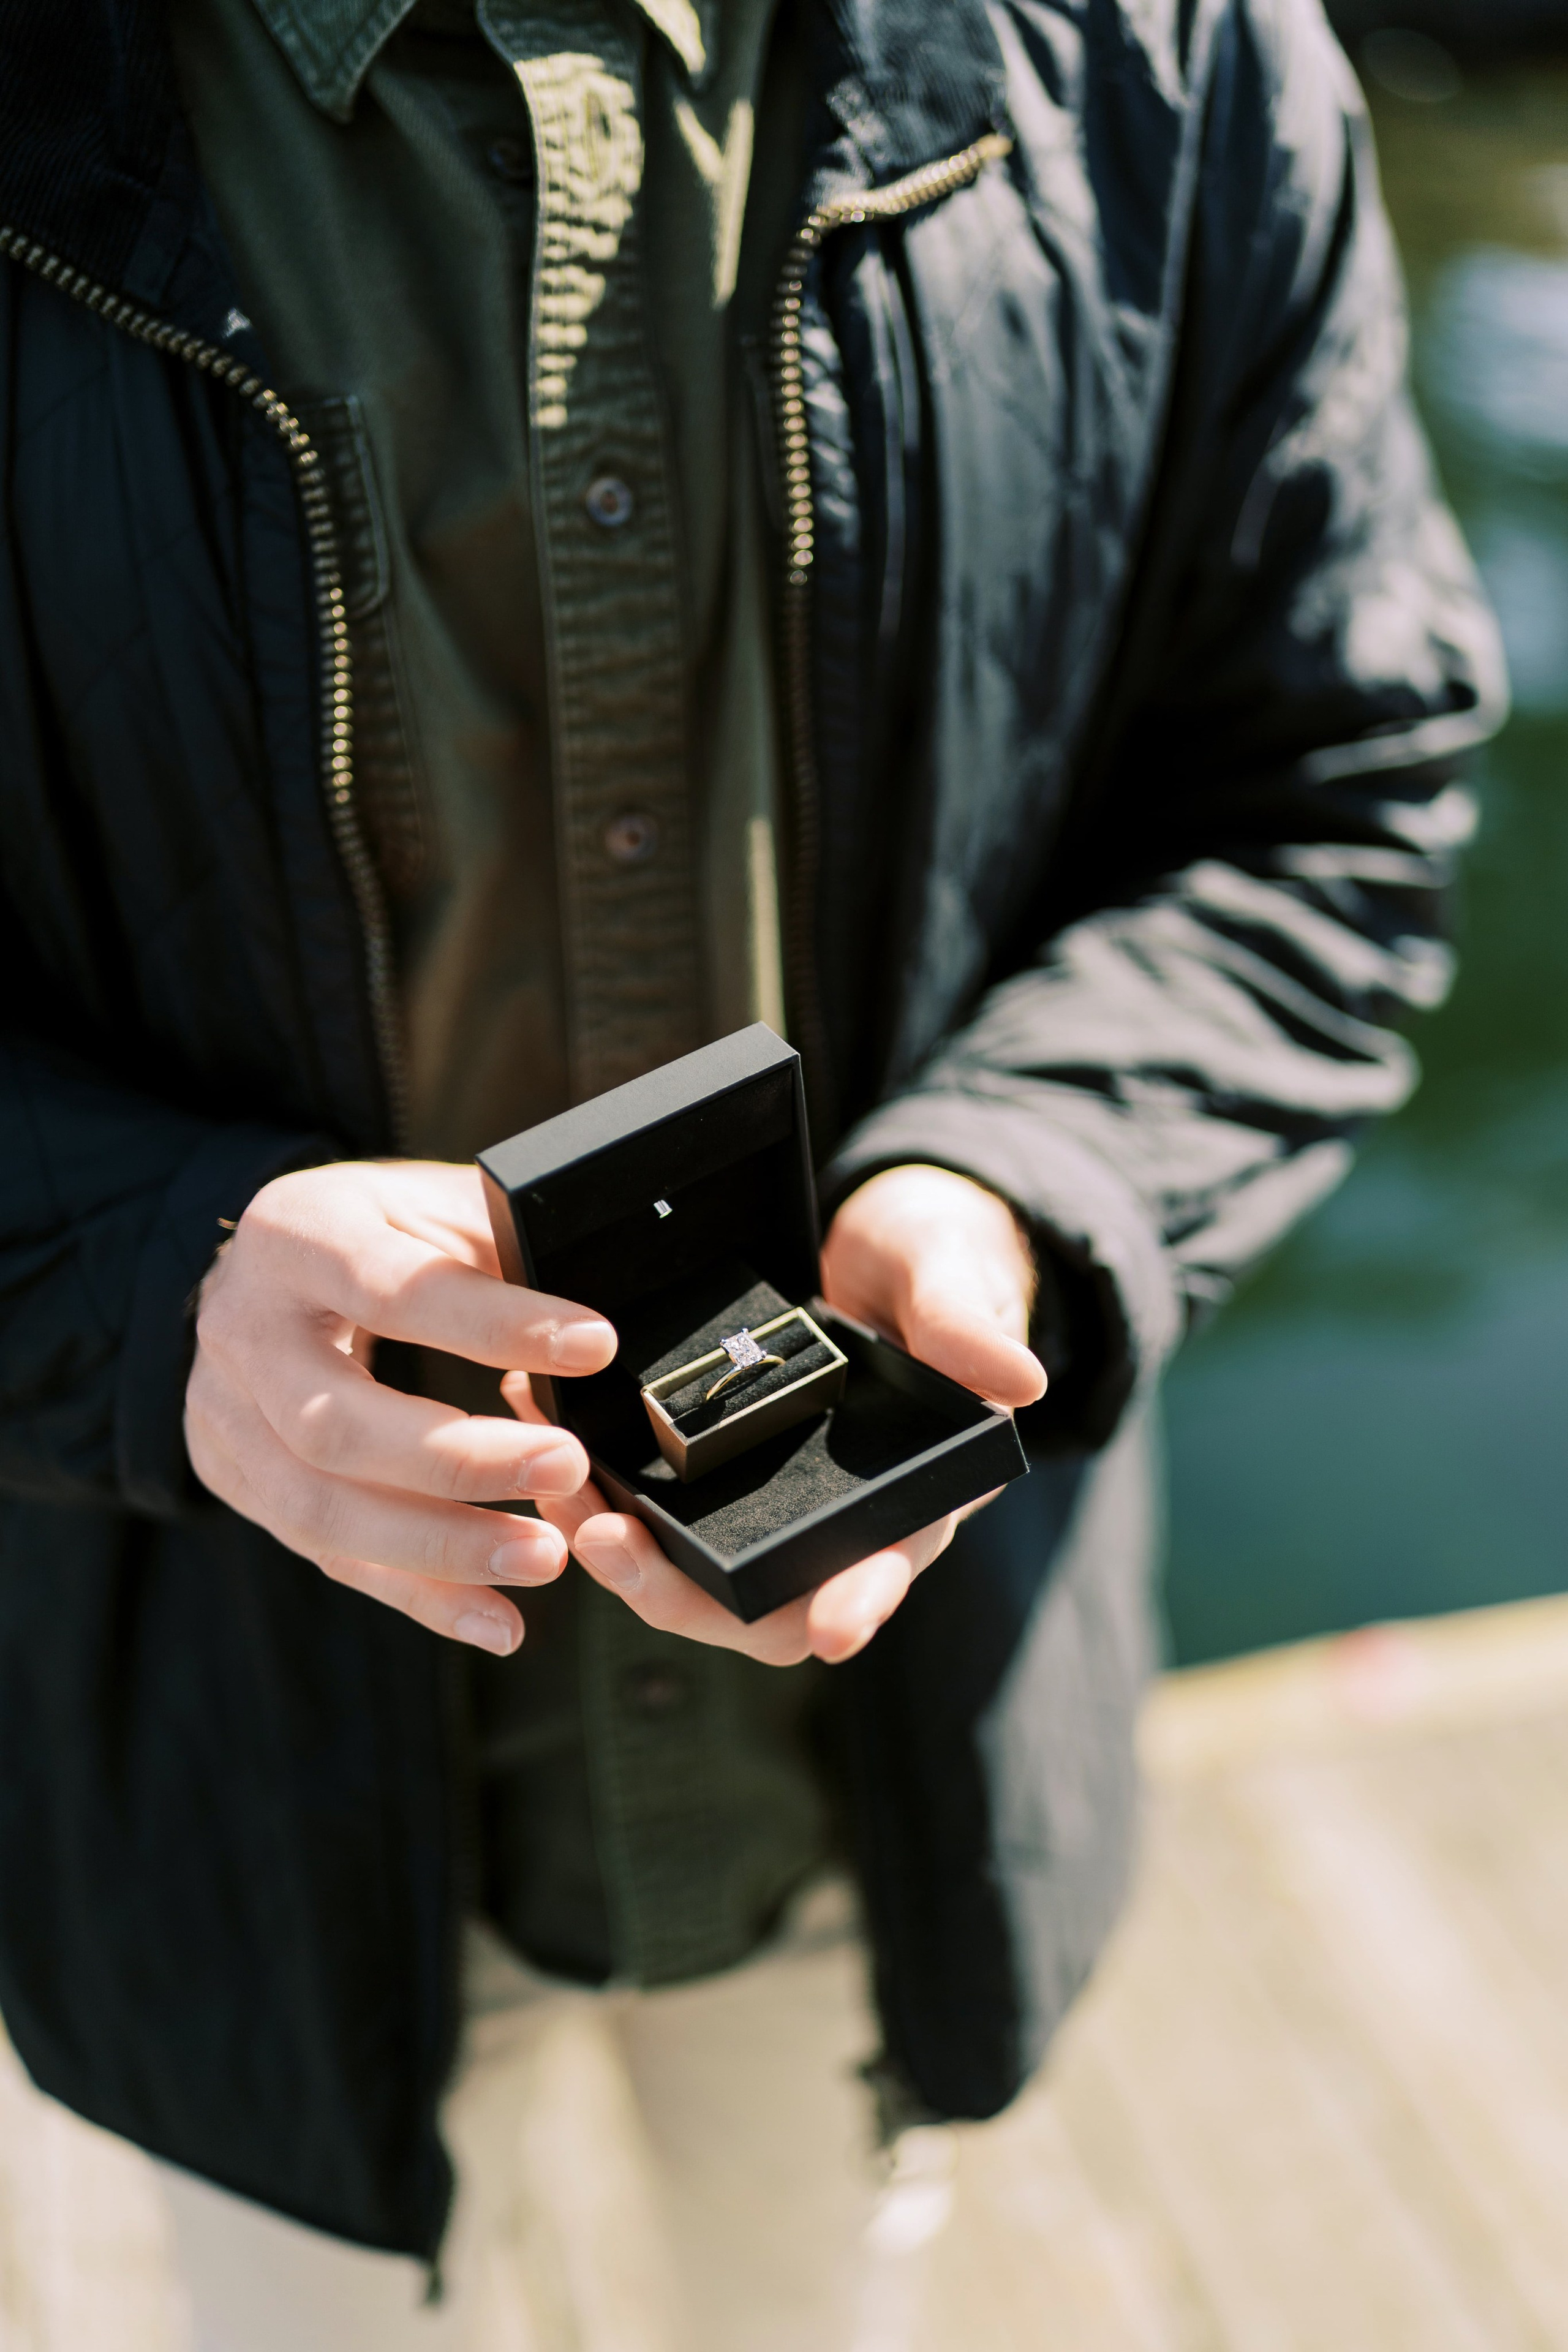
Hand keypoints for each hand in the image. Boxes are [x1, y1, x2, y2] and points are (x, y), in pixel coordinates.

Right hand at [185, 1161, 615, 1653]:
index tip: (594, 1347)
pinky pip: (328, 1556)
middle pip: (337, 1424)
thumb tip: (597, 1325)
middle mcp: (242, 1329)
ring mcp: (224, 1415)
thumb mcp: (429, 1204)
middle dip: (460, 1461)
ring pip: (320, 1509)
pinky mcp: (234, 1480)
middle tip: (567, 1468)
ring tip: (545, 1559)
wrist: (256, 1271)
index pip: (397, 1287)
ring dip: (441, 1549)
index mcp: (298, 1235)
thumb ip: (500, 1249)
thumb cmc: (371, 1231)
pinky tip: (498, 1620)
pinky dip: (419, 1595)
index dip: (495, 1323)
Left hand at [523, 1164, 1044, 1667]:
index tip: (835, 1630)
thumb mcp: (956, 1276)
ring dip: (617, 1547)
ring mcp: (768, 1506)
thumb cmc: (939, 1266)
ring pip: (688, 1572)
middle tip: (609, 1543)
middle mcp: (836, 1523)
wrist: (884, 1247)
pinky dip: (596, 1486)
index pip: (888, 1567)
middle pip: (763, 1609)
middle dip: (681, 1594)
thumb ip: (971, 1323)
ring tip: (554, 1485)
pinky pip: (649, 1510)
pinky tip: (537, 1425)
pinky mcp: (712, 1476)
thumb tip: (1020, 1380)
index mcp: (915, 1495)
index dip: (861, 1602)